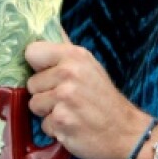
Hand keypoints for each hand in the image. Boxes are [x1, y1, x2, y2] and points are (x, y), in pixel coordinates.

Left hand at [25, 40, 147, 158]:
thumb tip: (50, 26)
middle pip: (31, 83)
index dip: (38, 66)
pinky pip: (43, 125)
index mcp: (75, 55)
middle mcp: (68, 73)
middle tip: (69, 98)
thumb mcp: (90, 66)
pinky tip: (73, 126)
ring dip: (49, 112)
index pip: (32, 52)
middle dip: (45, 93)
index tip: (50, 73)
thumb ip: (66, 51)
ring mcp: (64, 98)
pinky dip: (56, 129)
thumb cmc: (105, 99)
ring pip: (34, 105)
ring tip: (71, 112)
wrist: (126, 132)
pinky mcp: (61, 121)